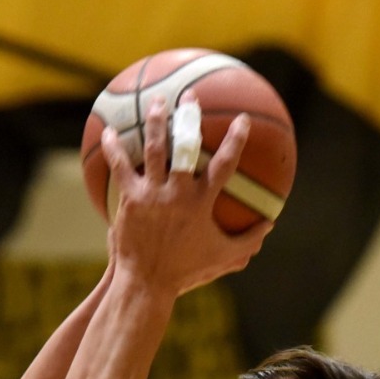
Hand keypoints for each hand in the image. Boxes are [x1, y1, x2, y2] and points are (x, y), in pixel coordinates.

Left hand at [101, 96, 270, 295]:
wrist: (148, 283)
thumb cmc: (187, 271)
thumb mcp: (224, 258)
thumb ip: (249, 240)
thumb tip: (270, 225)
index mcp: (202, 203)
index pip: (224, 165)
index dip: (235, 141)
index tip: (242, 120)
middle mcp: (178, 192)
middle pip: (184, 147)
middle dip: (188, 117)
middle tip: (189, 96)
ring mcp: (152, 194)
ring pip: (153, 149)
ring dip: (154, 121)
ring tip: (155, 100)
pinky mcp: (130, 198)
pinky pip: (121, 166)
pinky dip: (115, 147)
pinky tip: (109, 130)